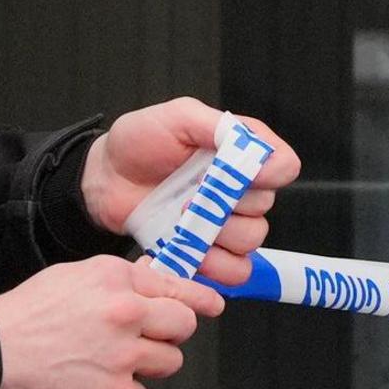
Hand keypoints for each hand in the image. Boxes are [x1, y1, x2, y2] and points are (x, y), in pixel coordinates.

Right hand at [0, 253, 219, 388]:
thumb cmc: (27, 315)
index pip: (178, 288)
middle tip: (146, 339)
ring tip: (112, 362)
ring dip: (148, 365)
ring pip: (169, 363)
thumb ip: (121, 280)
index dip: (200, 299)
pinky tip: (98, 383)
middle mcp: (126, 313)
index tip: (213, 305)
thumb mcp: (75, 276)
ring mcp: (124, 354)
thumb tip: (154, 279)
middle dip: (170, 333)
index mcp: (118, 279)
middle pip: (184, 326)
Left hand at [82, 98, 302, 286]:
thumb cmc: (140, 142)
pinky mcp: (207, 252)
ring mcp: (224, 223)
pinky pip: (235, 270)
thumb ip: (219, 127)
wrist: (105, 178)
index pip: (284, 166)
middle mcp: (240, 189)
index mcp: (241, 152)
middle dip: (230, 205)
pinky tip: (191, 251)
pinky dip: (216, 266)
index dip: (269, 173)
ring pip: (251, 241)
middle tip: (191, 196)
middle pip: (264, 208)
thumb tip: (257, 149)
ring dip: (220, 236)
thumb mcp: (178, 117)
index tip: (239, 173)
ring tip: (184, 223)